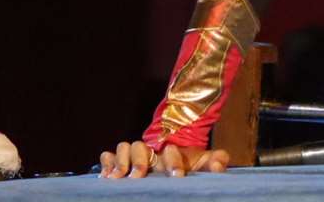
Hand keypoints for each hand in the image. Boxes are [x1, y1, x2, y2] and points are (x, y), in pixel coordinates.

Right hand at [97, 139, 229, 177]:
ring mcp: (135, 155)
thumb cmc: (189, 162)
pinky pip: (108, 156)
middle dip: (138, 160)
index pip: (169, 151)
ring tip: (119, 177)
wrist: (174, 160)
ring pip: (123, 148)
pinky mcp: (121, 162)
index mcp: (171, 150)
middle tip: (139, 176)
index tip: (177, 176)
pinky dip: (106, 163)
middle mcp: (151, 151)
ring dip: (120, 161)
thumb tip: (218, 166)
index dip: (173, 162)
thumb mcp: (204, 161)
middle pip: (139, 146)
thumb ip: (216, 160)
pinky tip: (106, 176)